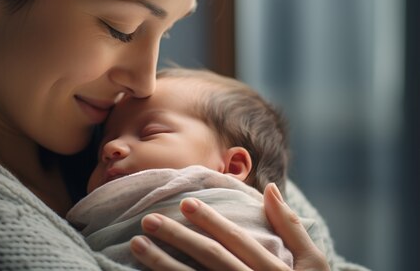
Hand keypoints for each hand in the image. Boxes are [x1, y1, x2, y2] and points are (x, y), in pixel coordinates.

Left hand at [129, 183, 329, 270]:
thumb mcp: (313, 263)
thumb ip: (292, 226)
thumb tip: (271, 187)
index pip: (236, 241)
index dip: (211, 221)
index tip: (185, 202)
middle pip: (210, 260)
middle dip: (178, 238)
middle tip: (149, 220)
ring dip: (161, 264)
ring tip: (136, 244)